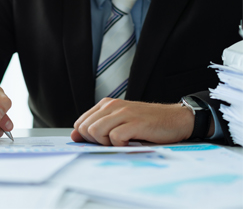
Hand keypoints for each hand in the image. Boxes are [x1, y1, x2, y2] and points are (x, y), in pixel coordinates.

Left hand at [71, 98, 195, 145]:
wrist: (176, 119)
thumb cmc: (148, 123)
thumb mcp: (119, 122)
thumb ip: (97, 127)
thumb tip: (75, 137)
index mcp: (106, 104)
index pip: (80, 123)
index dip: (86, 137)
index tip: (99, 143)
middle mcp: (112, 105)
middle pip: (85, 128)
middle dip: (94, 141)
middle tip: (111, 144)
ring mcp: (124, 113)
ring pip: (96, 131)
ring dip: (106, 143)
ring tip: (121, 143)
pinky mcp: (135, 122)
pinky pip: (114, 137)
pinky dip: (120, 145)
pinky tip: (130, 143)